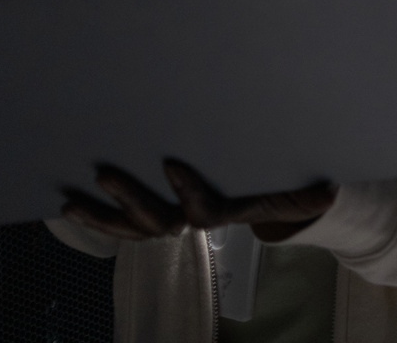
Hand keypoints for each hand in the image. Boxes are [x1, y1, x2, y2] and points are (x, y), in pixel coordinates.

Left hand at [61, 162, 334, 243]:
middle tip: (106, 174)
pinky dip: (97, 217)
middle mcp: (193, 220)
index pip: (204, 211)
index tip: (172, 166)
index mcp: (226, 210)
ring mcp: (171, 220)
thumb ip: (308, 192)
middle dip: (130, 200)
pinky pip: (123, 223)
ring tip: (70, 203)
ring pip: (132, 230)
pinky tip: (68, 201)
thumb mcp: (303, 188)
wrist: (277, 201)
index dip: (188, 194)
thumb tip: (327, 193)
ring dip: (101, 217)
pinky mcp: (154, 214)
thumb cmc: (288, 185)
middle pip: (157, 222)